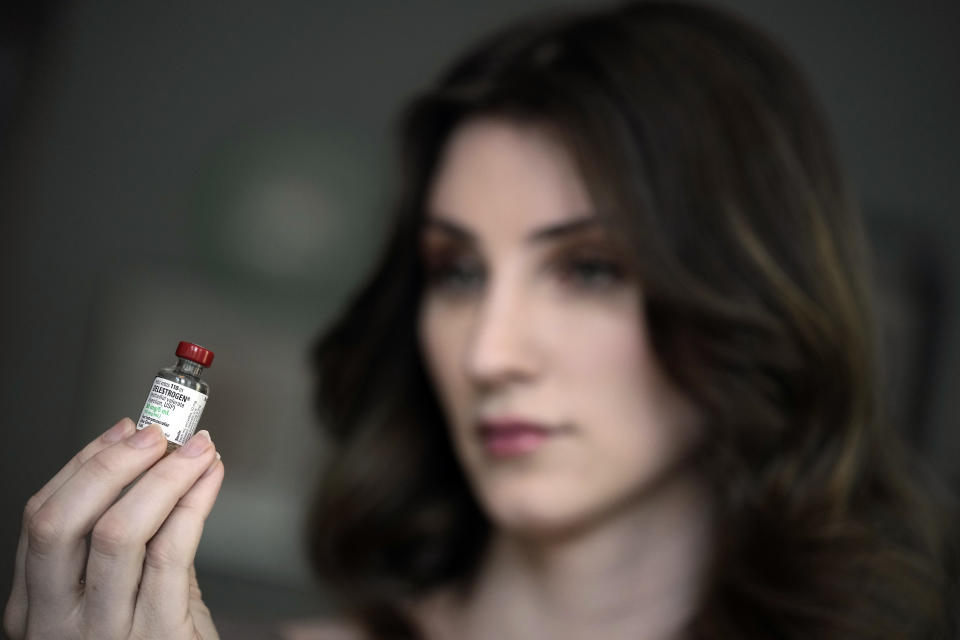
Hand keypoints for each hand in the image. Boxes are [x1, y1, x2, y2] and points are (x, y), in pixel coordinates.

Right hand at [3, 418, 223, 638]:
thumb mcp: (122, 597)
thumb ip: (129, 541)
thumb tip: (150, 460)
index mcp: (37, 609)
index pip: (42, 520)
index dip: (83, 465)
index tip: (124, 430)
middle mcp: (58, 624)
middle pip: (61, 524)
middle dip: (109, 465)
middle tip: (156, 433)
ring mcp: (104, 634)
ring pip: (118, 534)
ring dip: (163, 477)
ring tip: (197, 449)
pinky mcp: (157, 637)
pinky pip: (171, 554)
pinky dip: (194, 504)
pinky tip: (211, 480)